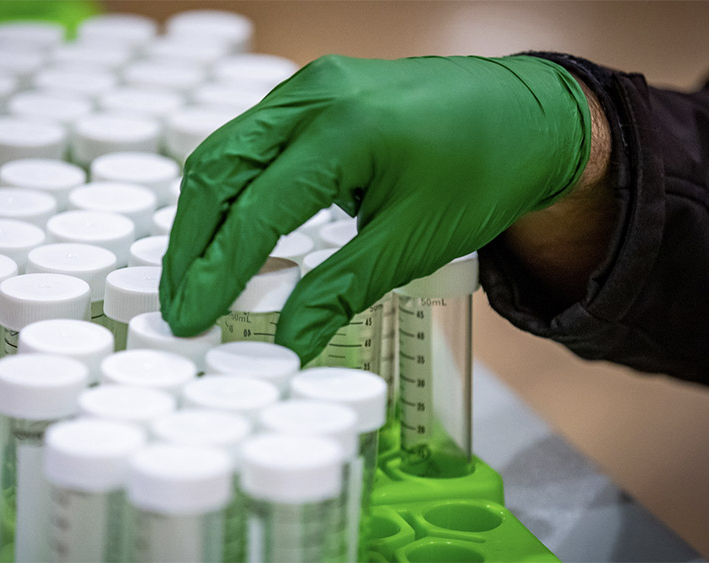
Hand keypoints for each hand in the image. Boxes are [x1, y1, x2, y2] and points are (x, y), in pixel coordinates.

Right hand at [160, 54, 591, 361]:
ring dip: (204, 214)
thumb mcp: (412, 241)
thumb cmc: (485, 172)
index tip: (191, 318)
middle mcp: (316, 94)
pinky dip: (232, 187)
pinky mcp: (316, 89)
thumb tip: (287, 340)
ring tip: (195, 274)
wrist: (530, 117)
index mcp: (345, 131)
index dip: (215, 273)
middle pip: (217, 170)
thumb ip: (340, 289)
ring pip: (227, 149)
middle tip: (178, 302)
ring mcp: (312, 84)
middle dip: (188, 243)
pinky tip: (232, 229)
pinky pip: (252, 138)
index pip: (255, 211)